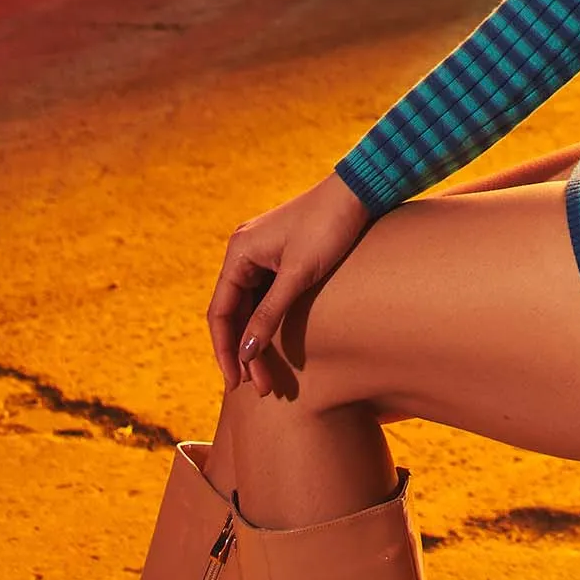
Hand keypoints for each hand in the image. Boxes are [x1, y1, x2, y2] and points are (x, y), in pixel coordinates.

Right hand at [208, 174, 371, 392]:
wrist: (359, 191)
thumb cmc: (329, 227)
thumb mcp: (298, 275)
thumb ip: (269, 315)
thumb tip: (245, 354)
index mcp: (239, 253)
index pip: (220, 312)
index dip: (225, 350)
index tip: (236, 382)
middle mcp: (243, 253)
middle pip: (234, 313)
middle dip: (244, 352)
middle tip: (259, 387)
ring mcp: (261, 254)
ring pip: (250, 308)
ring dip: (257, 341)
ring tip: (268, 377)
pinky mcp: (280, 257)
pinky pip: (265, 297)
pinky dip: (268, 323)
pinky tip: (275, 347)